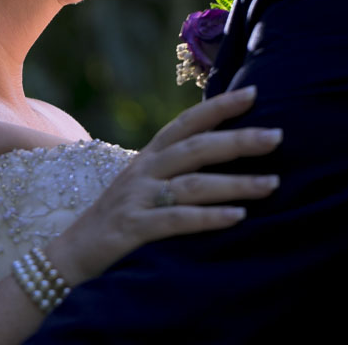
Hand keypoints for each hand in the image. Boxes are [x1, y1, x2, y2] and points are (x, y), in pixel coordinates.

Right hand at [47, 86, 280, 282]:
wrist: (71, 255)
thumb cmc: (118, 220)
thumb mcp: (144, 187)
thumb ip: (175, 171)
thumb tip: (224, 157)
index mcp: (148, 157)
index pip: (186, 123)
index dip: (219, 106)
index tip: (254, 93)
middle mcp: (143, 171)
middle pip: (196, 148)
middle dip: (238, 140)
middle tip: (276, 136)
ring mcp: (137, 199)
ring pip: (193, 184)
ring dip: (236, 183)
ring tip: (272, 184)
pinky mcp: (132, 228)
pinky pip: (176, 220)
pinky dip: (209, 218)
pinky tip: (238, 218)